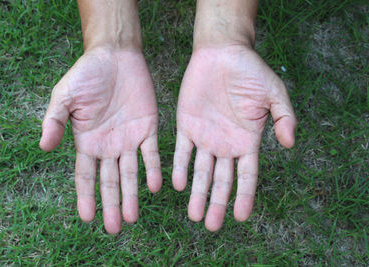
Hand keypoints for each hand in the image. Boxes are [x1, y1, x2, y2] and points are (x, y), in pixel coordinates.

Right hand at [40, 47, 161, 233]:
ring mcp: (129, 139)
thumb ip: (54, 121)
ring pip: (131, 173)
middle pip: (110, 181)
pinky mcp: (149, 128)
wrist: (115, 56)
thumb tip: (43, 147)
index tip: (88, 218)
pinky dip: (153, 170)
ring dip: (131, 195)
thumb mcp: (64, 96)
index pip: (85, 176)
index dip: (86, 196)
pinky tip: (154, 187)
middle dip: (111, 204)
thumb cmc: (86, 75)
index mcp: (87, 142)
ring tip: (132, 217)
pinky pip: (152, 153)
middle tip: (114, 228)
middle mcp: (109, 146)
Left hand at [172, 45, 296, 230]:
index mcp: (247, 141)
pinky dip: (179, 167)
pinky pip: (181, 151)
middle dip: (217, 203)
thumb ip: (284, 118)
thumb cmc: (251, 71)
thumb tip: (290, 144)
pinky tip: (177, 184)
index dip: (244, 196)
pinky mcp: (186, 125)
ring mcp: (205, 136)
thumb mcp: (274, 93)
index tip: (240, 217)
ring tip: (194, 214)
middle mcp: (225, 144)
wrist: (222, 53)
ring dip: (197, 193)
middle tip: (211, 225)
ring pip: (200, 171)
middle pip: (221, 180)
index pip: (246, 175)